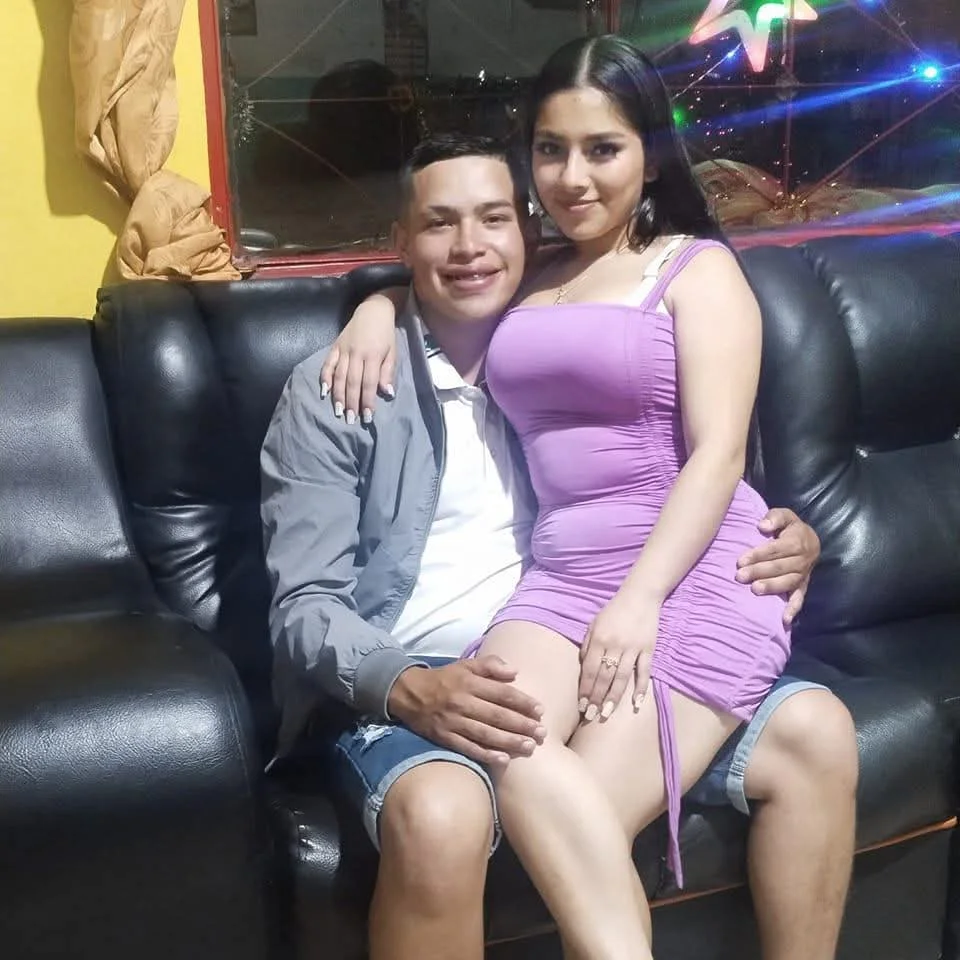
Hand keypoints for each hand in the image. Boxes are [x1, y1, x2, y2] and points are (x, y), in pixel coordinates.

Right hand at [320, 291, 399, 423]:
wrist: (373, 310)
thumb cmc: (385, 334)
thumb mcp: (392, 351)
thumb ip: (388, 372)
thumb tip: (387, 393)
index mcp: (372, 355)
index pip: (369, 383)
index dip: (367, 401)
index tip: (368, 417)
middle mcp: (356, 353)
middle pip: (352, 382)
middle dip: (351, 403)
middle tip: (351, 420)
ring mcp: (343, 350)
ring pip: (339, 376)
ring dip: (338, 395)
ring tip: (338, 411)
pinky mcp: (335, 346)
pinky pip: (328, 364)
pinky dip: (325, 378)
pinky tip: (324, 391)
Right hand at [387, 657, 545, 766]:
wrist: (409, 694)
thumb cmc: (445, 679)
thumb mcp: (466, 665)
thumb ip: (490, 665)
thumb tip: (515, 672)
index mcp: (469, 682)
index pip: (501, 693)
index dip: (522, 702)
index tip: (540, 710)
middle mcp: (462, 702)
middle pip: (497, 715)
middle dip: (522, 725)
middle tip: (542, 733)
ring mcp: (453, 722)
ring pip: (485, 733)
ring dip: (509, 741)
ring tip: (530, 746)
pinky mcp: (445, 738)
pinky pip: (468, 747)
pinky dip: (486, 754)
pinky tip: (504, 759)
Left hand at [579, 591, 660, 720]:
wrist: (640, 596)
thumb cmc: (613, 611)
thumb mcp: (594, 624)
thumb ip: (587, 645)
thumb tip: (583, 668)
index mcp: (599, 639)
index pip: (589, 670)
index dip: (585, 689)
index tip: (581, 705)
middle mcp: (614, 645)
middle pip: (604, 677)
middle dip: (596, 698)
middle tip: (591, 716)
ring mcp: (633, 648)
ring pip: (622, 678)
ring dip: (614, 698)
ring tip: (606, 714)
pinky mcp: (648, 649)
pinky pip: (644, 671)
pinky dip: (641, 688)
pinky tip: (636, 703)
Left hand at [736, 508, 819, 625]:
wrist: (811, 540)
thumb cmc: (790, 527)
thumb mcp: (785, 515)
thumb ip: (774, 517)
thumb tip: (763, 526)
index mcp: (797, 541)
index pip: (775, 549)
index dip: (758, 555)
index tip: (741, 561)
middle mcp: (802, 559)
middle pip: (779, 567)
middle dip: (759, 571)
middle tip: (740, 576)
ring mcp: (804, 574)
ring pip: (788, 582)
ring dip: (771, 587)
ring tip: (754, 590)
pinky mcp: (803, 585)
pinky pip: (800, 598)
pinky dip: (793, 609)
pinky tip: (784, 620)